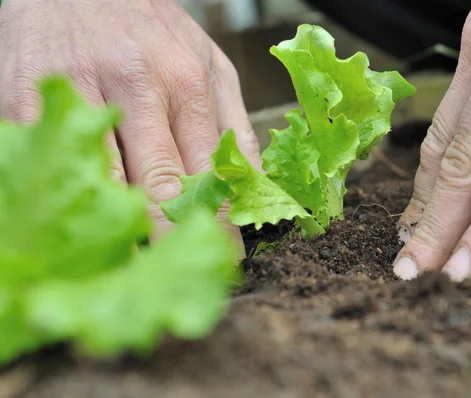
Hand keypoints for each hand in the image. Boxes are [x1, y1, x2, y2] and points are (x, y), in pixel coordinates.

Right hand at [0, 0, 259, 243]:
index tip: (225, 259)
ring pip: (106, 182)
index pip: (208, 172)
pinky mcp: (29, 100)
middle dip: (174, 242)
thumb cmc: (149, 28)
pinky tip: (89, 227)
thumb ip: (232, 123)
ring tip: (139, 268)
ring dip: (125, 232)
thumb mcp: (209, 62)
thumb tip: (254, 183)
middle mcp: (136, 86)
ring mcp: (81, 92)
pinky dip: (73, 202)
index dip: (218, 224)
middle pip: (159, 184)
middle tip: (182, 280)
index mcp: (186, 82)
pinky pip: (56, 163)